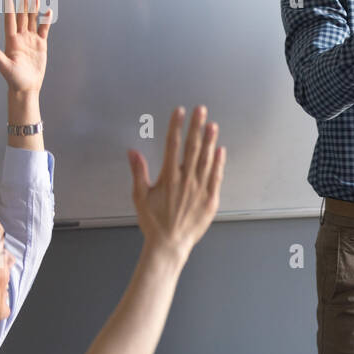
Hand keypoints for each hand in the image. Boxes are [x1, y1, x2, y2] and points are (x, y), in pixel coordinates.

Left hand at [0, 0, 50, 94]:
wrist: (26, 86)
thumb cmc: (14, 79)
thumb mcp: (4, 67)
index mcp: (11, 41)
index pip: (10, 21)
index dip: (10, 9)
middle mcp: (21, 38)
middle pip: (22, 17)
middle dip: (23, 3)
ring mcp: (31, 40)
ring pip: (32, 21)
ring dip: (34, 9)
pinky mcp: (40, 45)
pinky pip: (43, 30)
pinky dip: (46, 21)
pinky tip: (47, 12)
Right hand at [127, 106, 225, 259]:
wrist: (169, 244)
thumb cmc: (153, 222)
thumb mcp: (140, 196)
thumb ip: (138, 172)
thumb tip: (132, 151)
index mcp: (169, 177)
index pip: (172, 144)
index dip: (176, 126)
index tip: (179, 111)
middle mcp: (186, 180)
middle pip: (192, 147)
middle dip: (196, 126)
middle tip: (201, 109)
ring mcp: (200, 189)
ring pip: (207, 160)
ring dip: (210, 141)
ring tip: (212, 124)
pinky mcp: (210, 199)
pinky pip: (216, 177)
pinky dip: (219, 163)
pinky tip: (221, 150)